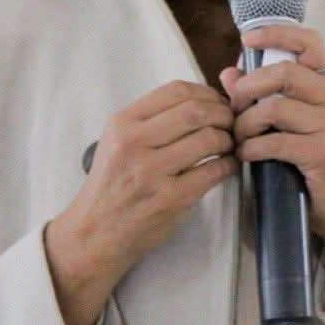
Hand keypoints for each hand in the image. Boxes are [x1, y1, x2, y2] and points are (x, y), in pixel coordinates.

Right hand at [45, 81, 238, 324]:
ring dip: (228, 140)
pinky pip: (214, 171)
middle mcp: (134, 143)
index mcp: (122, 123)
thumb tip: (205, 100)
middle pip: (196, 111)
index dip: (207, 93)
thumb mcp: (118, 142)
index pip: (176, 91)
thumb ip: (152, 119)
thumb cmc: (112, 185)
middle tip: (231, 124)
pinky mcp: (170, 198)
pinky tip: (226, 166)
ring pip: (209, 139)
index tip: (218, 103)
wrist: (94, 233)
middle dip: (223, 114)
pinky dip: (229, 165)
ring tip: (228, 146)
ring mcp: (152, 171)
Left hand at [220, 27, 324, 265]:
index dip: (277, 34)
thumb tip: (228, 73)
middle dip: (248, 87)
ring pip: (274, 108)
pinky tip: (246, 155)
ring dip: (245, 123)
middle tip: (233, 107)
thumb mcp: (293, 124)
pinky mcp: (324, 152)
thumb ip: (264, 96)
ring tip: (238, 137)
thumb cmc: (317, 162)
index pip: (311, 43)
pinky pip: (275, 141)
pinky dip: (252, 147)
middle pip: (284, 72)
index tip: (247, 39)